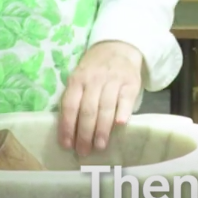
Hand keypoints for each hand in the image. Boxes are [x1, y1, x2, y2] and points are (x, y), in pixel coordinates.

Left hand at [59, 41, 142, 155]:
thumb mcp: (80, 77)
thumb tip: (69, 132)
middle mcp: (94, 79)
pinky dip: (122, 112)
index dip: (67, 126)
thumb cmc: (95, 69)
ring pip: (105, 107)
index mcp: (77, 79)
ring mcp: (113, 80)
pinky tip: (119, 125)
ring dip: (102, 129)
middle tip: (84, 151)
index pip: (70, 105)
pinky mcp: (130, 82)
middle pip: (88, 110)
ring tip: (99, 146)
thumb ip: (75, 98)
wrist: (118, 46)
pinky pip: (125, 100)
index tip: (67, 145)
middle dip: (84, 134)